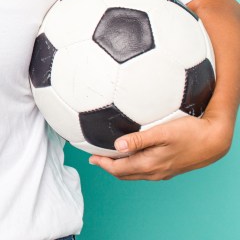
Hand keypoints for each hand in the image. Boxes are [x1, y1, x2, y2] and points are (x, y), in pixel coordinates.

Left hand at [88, 112, 232, 180]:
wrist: (214, 141)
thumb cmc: (190, 132)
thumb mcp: (162, 132)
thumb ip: (138, 139)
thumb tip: (116, 146)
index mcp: (149, 164)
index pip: (118, 169)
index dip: (102, 164)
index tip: (90, 157)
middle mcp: (155, 172)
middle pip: (124, 174)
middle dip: (108, 167)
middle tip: (96, 158)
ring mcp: (163, 172)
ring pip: (135, 174)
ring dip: (120, 167)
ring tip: (110, 156)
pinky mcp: (169, 169)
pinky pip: (145, 171)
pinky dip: (132, 165)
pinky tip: (132, 154)